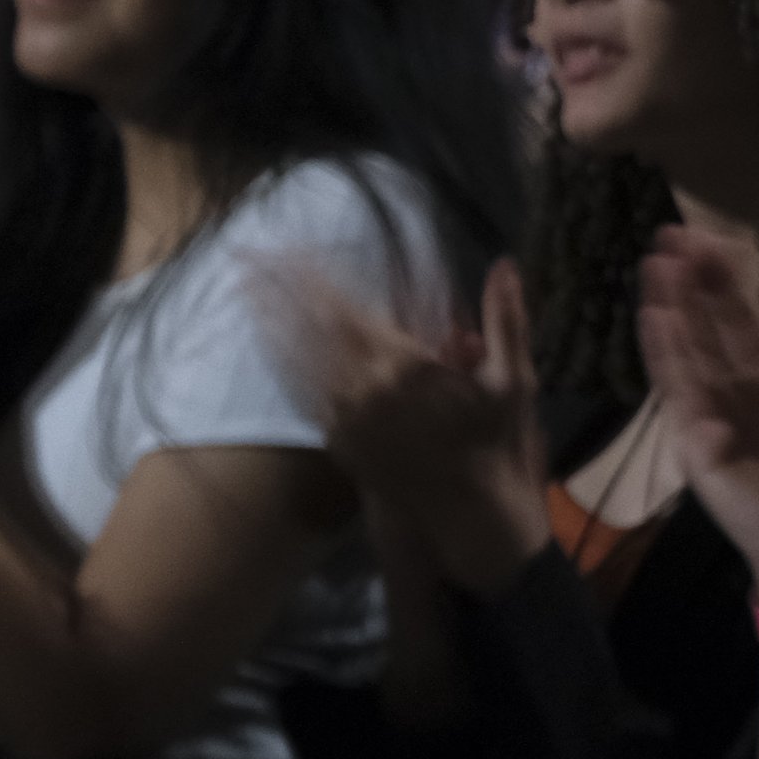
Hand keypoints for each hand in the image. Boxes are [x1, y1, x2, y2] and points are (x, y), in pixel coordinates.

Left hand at [261, 255, 551, 595]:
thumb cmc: (494, 441)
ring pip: (297, 361)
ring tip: (245, 291)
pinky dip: (282, 365)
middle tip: (247, 256)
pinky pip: (302, 394)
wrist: (469, 509)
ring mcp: (346, 418)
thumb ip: (505, 320)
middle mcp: (365, 390)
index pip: (345, 310)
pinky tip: (270, 346)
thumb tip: (503, 265)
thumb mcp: (513, 380)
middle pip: (308, 329)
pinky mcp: (338, 440)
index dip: (310, 278)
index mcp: (405, 367)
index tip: (285, 249)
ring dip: (270, 324)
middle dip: (277, 291)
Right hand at [635, 227, 758, 615]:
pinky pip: (678, 385)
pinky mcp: (697, 437)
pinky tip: (656, 311)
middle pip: (713, 324)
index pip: (750, 320)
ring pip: (689, 346)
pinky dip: (666, 347)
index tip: (712, 240)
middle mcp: (743, 390)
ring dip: (672, 303)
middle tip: (672, 232)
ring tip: (657, 259)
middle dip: (695, 280)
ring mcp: (715, 412)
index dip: (732, 281)